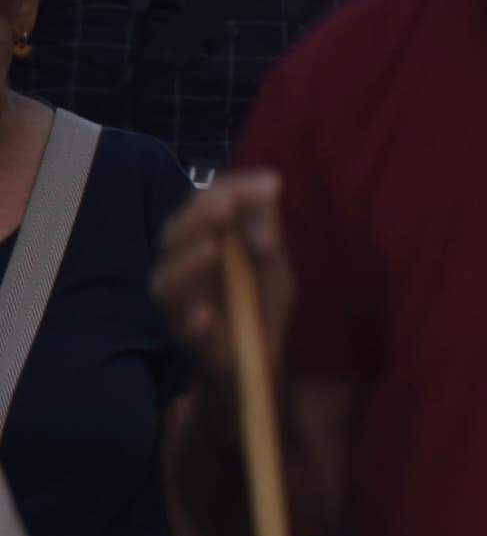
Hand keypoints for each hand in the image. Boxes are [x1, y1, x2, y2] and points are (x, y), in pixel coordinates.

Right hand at [151, 171, 289, 367]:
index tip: (272, 183)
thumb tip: (270, 184)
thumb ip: (265, 225)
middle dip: (199, 218)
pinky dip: (194, 321)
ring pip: (167, 281)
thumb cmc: (259, 297)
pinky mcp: (186, 336)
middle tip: (226, 207)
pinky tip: (207, 317)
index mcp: (201, 237)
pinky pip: (184, 328)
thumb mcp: (271, 257)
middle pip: (174, 233)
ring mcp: (179, 300)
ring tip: (212, 249)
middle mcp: (180, 262)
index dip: (235, 189)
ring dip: (188, 263)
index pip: (206, 202)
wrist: (258, 352)